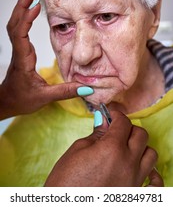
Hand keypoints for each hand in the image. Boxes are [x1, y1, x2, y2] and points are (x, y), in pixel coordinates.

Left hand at [0, 0, 81, 119]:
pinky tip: (30, 10)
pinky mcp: (21, 50)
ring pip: (14, 25)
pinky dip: (23, 17)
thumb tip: (87, 88)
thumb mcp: (45, 97)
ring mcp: (19, 50)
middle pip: (14, 24)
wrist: (7, 101)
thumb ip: (66, 92)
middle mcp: (19, 52)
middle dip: (21, 5)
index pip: (20, 35)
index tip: (35, 7)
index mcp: (23, 61)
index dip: (26, 19)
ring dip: (20, 8)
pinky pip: (19, 30)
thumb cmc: (22, 99)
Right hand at [45, 107, 163, 186]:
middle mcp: (128, 163)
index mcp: (112, 148)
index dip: (116, 115)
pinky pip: (156, 183)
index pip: (123, 122)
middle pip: (141, 134)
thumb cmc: (66, 181)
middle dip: (128, 127)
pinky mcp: (135, 194)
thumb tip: (105, 121)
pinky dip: (152, 173)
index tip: (110, 115)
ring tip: (126, 148)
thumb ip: (96, 134)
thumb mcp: (77, 150)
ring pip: (150, 154)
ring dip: (140, 146)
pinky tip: (140, 168)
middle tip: (115, 129)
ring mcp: (134, 180)